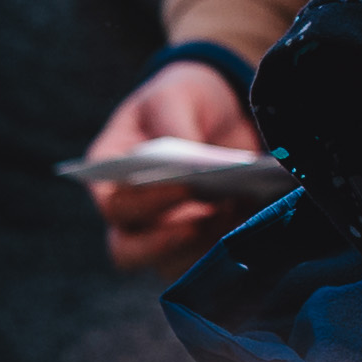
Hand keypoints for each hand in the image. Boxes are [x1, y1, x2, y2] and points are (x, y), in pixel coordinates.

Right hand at [85, 58, 258, 270]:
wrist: (218, 109)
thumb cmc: (181, 99)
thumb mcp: (173, 96)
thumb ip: (175, 126)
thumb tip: (192, 164)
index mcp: (109, 175)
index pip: (114, 205)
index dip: (147, 203)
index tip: (187, 186)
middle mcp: (129, 214)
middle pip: (128, 251)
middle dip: (166, 242)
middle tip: (209, 215)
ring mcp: (162, 234)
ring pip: (169, 265)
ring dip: (203, 248)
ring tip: (236, 212)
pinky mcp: (200, 243)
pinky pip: (207, 263)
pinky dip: (229, 248)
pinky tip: (252, 219)